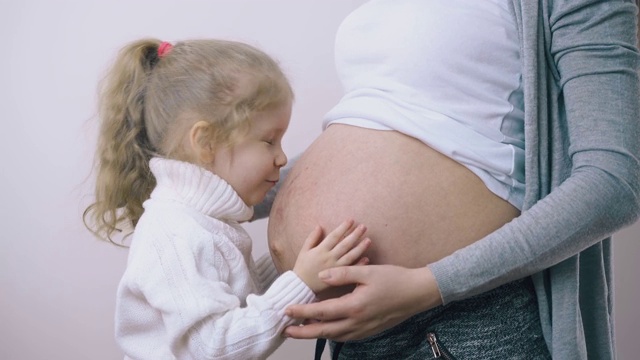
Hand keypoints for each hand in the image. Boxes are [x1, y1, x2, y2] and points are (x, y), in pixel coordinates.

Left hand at [284, 265, 442, 340]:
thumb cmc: (394, 279)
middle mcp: (358, 322)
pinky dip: (332, 334)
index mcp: (355, 306)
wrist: (417, 293)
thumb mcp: (368, 271)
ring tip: (301, 329)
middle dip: (302, 332)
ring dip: (316, 334)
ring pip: (334, 336)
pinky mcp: (369, 331)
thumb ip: (343, 273)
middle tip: (285, 330)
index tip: (287, 310)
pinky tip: (326, 328)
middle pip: (324, 331)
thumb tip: (322, 275)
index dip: (302, 312)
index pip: (321, 311)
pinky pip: (346, 336)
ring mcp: (364, 329)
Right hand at [293, 220, 370, 292]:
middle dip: (355, 235)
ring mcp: (335, 268)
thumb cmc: (302, 267)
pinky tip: (367, 258)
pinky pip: (350, 270)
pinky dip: (359, 264)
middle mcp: (329, 258)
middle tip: (364, 227)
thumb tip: (319, 225)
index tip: (351, 220)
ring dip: (360, 248)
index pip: (334, 236)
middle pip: (344, 245)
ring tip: (368, 240)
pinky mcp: (338, 277)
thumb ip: (312, 238)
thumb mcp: (304, 251)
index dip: (343, 227)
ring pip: (350, 256)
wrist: (301, 286)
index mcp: (321, 250)